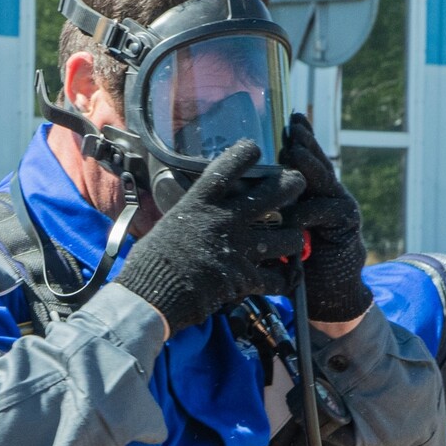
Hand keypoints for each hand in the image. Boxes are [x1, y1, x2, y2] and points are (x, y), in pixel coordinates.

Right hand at [114, 139, 307, 332]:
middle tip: (296, 184)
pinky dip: (281, 280)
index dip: (246, 152)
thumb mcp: (167, 225)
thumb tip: (193, 213)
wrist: (150, 295)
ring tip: (290, 240)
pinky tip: (280, 279)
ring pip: (288, 237)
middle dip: (293, 185)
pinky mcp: (244, 277)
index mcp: (200, 202)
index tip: (254, 149)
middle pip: (274, 191)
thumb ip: (190, 216)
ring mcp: (238, 247)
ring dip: (292, 240)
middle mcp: (224, 219)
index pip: (229, 165)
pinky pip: (277, 278)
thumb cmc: (150, 262)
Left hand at [277, 114, 373, 322]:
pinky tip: (295, 210)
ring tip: (295, 147)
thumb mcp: (275, 235)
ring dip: (308, 164)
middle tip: (293, 123)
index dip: (295, 142)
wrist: (328, 295)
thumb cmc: (297, 265)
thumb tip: (232, 192)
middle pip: (314, 163)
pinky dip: (308, 210)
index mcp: (309, 195)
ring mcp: (339, 208)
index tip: (284, 122)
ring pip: (323, 180)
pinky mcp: (346, 225)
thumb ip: (266, 213)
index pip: (301, 163)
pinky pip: (325, 211)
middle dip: (304, 141)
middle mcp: (327, 196)